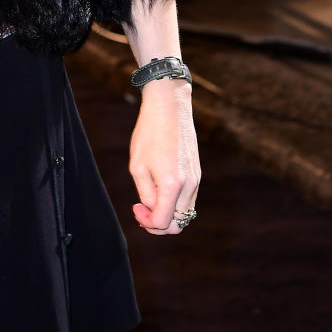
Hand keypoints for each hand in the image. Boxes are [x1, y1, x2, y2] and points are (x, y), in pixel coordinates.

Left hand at [129, 79, 199, 234]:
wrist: (169, 106)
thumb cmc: (149, 133)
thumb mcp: (137, 166)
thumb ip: (146, 194)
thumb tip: (152, 211)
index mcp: (173, 185)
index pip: (163, 222)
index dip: (146, 222)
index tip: (135, 208)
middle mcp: (189, 185)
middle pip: (178, 224)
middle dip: (158, 224)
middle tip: (140, 210)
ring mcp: (196, 180)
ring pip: (185, 214)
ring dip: (167, 214)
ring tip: (148, 201)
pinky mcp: (197, 173)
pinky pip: (188, 200)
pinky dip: (174, 203)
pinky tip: (159, 191)